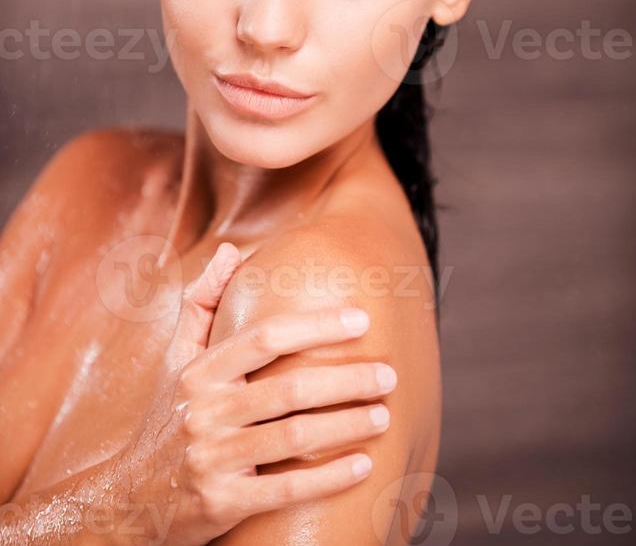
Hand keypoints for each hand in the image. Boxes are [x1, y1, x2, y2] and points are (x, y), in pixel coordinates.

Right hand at [116, 241, 397, 545]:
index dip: (317, 325)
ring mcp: (212, 459)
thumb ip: (203, 302)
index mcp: (199, 371)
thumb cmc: (167, 417)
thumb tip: (232, 251)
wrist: (129, 499)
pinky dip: (328, 477)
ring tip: (383, 415)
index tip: (361, 318)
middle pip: (289, 388)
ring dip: (345, 424)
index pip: (265, 337)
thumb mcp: (176, 359)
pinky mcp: (222, 503)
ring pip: (293, 436)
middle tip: (388, 374)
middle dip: (346, 379)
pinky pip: (285, 488)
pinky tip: (362, 465)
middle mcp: (205, 411)